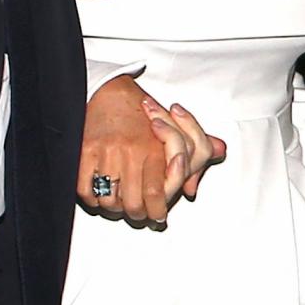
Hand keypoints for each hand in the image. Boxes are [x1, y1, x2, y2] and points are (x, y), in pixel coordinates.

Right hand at [78, 76, 224, 223]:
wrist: (108, 88)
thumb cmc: (139, 109)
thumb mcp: (174, 124)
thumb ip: (199, 142)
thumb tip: (220, 151)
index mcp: (154, 147)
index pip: (158, 193)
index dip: (157, 211)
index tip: (156, 215)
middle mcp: (131, 150)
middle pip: (133, 203)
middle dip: (134, 213)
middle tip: (136, 212)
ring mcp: (107, 151)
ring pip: (108, 200)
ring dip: (111, 207)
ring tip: (115, 204)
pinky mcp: (84, 151)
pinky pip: (84, 189)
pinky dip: (89, 198)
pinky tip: (95, 193)